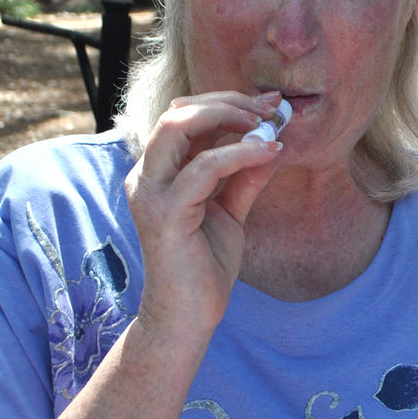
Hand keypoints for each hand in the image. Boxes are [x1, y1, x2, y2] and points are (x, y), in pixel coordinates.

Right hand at [124, 91, 283, 342]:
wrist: (188, 316)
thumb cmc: (205, 266)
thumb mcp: (230, 211)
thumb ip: (245, 177)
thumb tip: (271, 141)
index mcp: (158, 172)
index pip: (184, 116)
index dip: (226, 103)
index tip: (268, 106)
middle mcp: (146, 176)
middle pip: (178, 111)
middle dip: (228, 102)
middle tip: (270, 109)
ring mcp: (151, 193)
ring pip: (180, 126)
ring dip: (229, 117)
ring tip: (268, 126)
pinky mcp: (166, 213)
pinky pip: (203, 167)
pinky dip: (239, 152)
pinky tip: (268, 152)